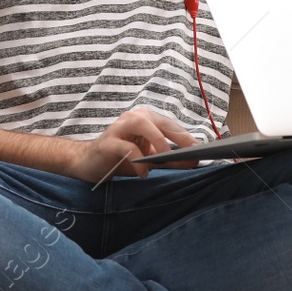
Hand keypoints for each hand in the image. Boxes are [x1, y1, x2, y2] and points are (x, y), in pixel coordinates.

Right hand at [67, 107, 201, 182]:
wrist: (88, 163)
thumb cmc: (120, 159)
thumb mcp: (148, 159)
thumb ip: (169, 159)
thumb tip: (192, 162)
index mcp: (146, 119)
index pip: (171, 126)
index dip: (187, 137)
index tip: (203, 150)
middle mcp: (134, 118)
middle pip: (161, 123)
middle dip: (179, 137)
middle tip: (192, 153)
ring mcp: (120, 127)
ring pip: (143, 125)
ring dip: (158, 141)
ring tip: (166, 158)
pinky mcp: (108, 142)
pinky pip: (126, 146)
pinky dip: (137, 159)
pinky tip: (144, 172)